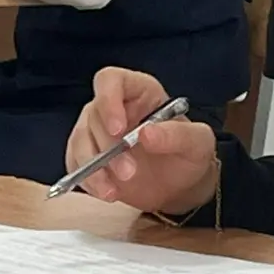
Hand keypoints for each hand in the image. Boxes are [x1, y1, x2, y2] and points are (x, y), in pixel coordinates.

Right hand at [64, 67, 219, 209]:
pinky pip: (76, 164)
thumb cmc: (189, 155)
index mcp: (140, 92)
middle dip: (109, 147)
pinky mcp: (88, 158)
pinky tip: (108, 193)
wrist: (181, 186)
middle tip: (129, 172)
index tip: (118, 129)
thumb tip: (147, 133)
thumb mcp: (197, 143)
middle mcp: (113, 107)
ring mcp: (97, 132)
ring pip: (80, 140)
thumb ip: (177, 135)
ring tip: (116, 191)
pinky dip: (88, 180)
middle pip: (94, 115)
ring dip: (95, 167)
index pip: (111, 80)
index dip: (108, 100)